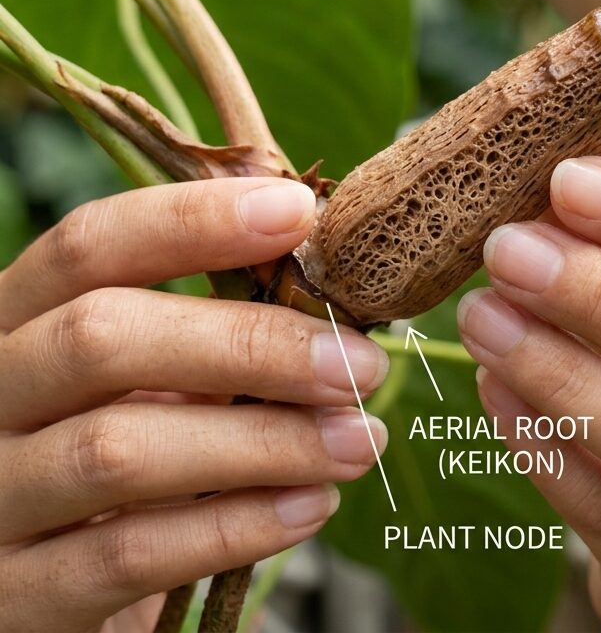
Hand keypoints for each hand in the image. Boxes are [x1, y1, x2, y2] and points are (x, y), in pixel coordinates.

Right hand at [0, 178, 389, 632]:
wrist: (51, 580)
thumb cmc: (129, 442)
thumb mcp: (152, 370)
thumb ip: (213, 321)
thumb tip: (328, 271)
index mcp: (17, 318)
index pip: (88, 245)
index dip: (192, 220)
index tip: (298, 212)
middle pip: (101, 337)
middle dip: (249, 343)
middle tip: (358, 363)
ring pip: (119, 450)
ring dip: (263, 441)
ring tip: (359, 439)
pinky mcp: (16, 595)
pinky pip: (127, 554)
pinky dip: (235, 528)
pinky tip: (310, 506)